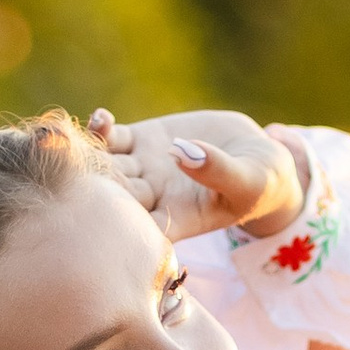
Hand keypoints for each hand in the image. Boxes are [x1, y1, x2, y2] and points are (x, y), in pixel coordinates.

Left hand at [88, 106, 305, 246]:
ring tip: (91, 140)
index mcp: (176, 220)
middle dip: (102, 186)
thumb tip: (185, 153)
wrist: (257, 157)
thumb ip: (218, 171)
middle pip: (116, 198)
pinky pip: (113, 136)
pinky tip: (101, 118)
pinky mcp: (142, 141)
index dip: (122, 224)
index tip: (112, 210)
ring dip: (93, 155)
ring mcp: (143, 169)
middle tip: (90, 174)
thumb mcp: (247, 181)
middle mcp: (153, 198)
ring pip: (108, 165)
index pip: (140, 231)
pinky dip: (103, 128)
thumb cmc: (259, 183)